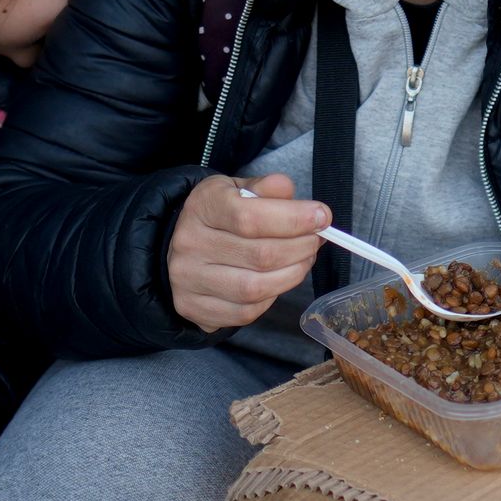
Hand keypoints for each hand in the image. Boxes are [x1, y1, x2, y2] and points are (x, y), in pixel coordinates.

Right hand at [167, 171, 327, 331]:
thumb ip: (264, 188)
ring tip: (303, 259)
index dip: (294, 220)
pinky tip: (278, 280)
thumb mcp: (237, 189)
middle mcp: (190, 244)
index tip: (322, 217)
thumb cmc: (219, 215)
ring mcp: (188, 280)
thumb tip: (287, 190)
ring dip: (292, 275)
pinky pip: (245, 312)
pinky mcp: (194, 308)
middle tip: (316, 240)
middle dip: (301, 248)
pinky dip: (271, 297)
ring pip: (255, 288)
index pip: (250, 217)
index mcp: (202, 207)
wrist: (178, 243)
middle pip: (260, 256)